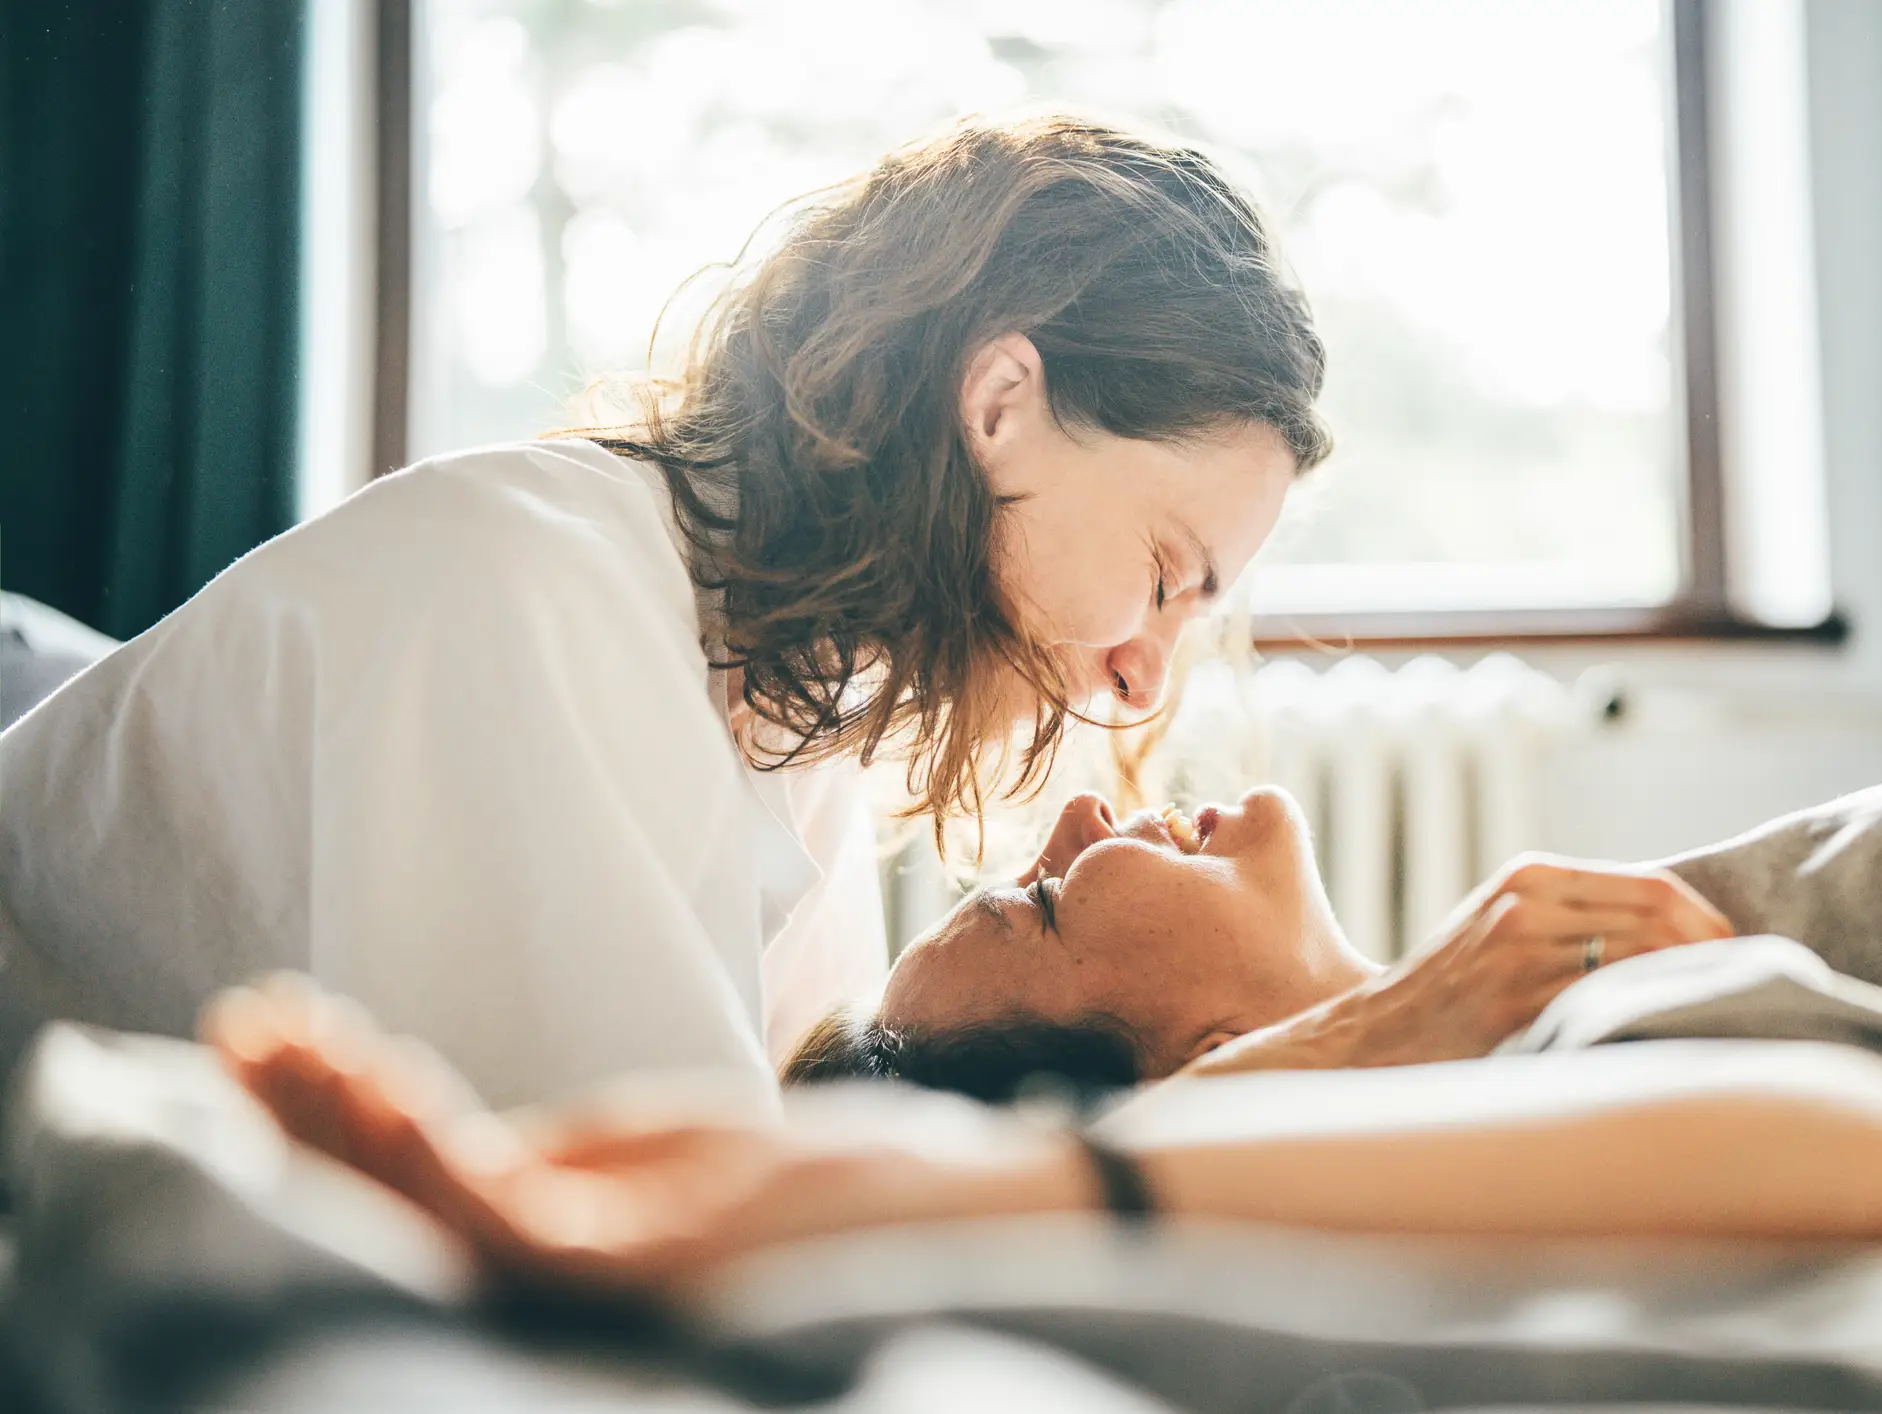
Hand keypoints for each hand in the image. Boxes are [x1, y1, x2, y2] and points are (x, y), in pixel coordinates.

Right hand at [201, 978, 1086, 1290]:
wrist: (999, 1203)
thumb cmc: (864, 1184)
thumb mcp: (702, 1157)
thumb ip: (588, 1160)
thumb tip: (477, 1139)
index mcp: (599, 1246)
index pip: (441, 1190)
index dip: (348, 1124)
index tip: (279, 1038)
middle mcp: (588, 1285)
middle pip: (413, 1209)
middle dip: (316, 1122)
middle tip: (233, 1034)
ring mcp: (618, 1287)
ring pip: (436, 1217)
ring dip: (344, 1126)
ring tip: (270, 1043)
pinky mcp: (656, 1272)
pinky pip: (510, 1219)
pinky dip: (430, 1151)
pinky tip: (379, 1079)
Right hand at [1182, 856, 1733, 1076]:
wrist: (1369, 1040)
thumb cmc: (1450, 989)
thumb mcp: (1503, 924)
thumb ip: (1578, 914)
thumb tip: (1690, 934)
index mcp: (1527, 875)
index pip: (1655, 886)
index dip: (1712, 924)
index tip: (1740, 957)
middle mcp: (1524, 906)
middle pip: (1661, 920)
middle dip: (1716, 957)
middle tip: (1745, 993)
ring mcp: (1517, 959)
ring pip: (1643, 967)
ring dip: (1688, 995)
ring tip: (1713, 1022)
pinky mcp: (1513, 1011)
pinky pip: (1607, 1012)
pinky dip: (1646, 1025)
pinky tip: (1662, 1048)